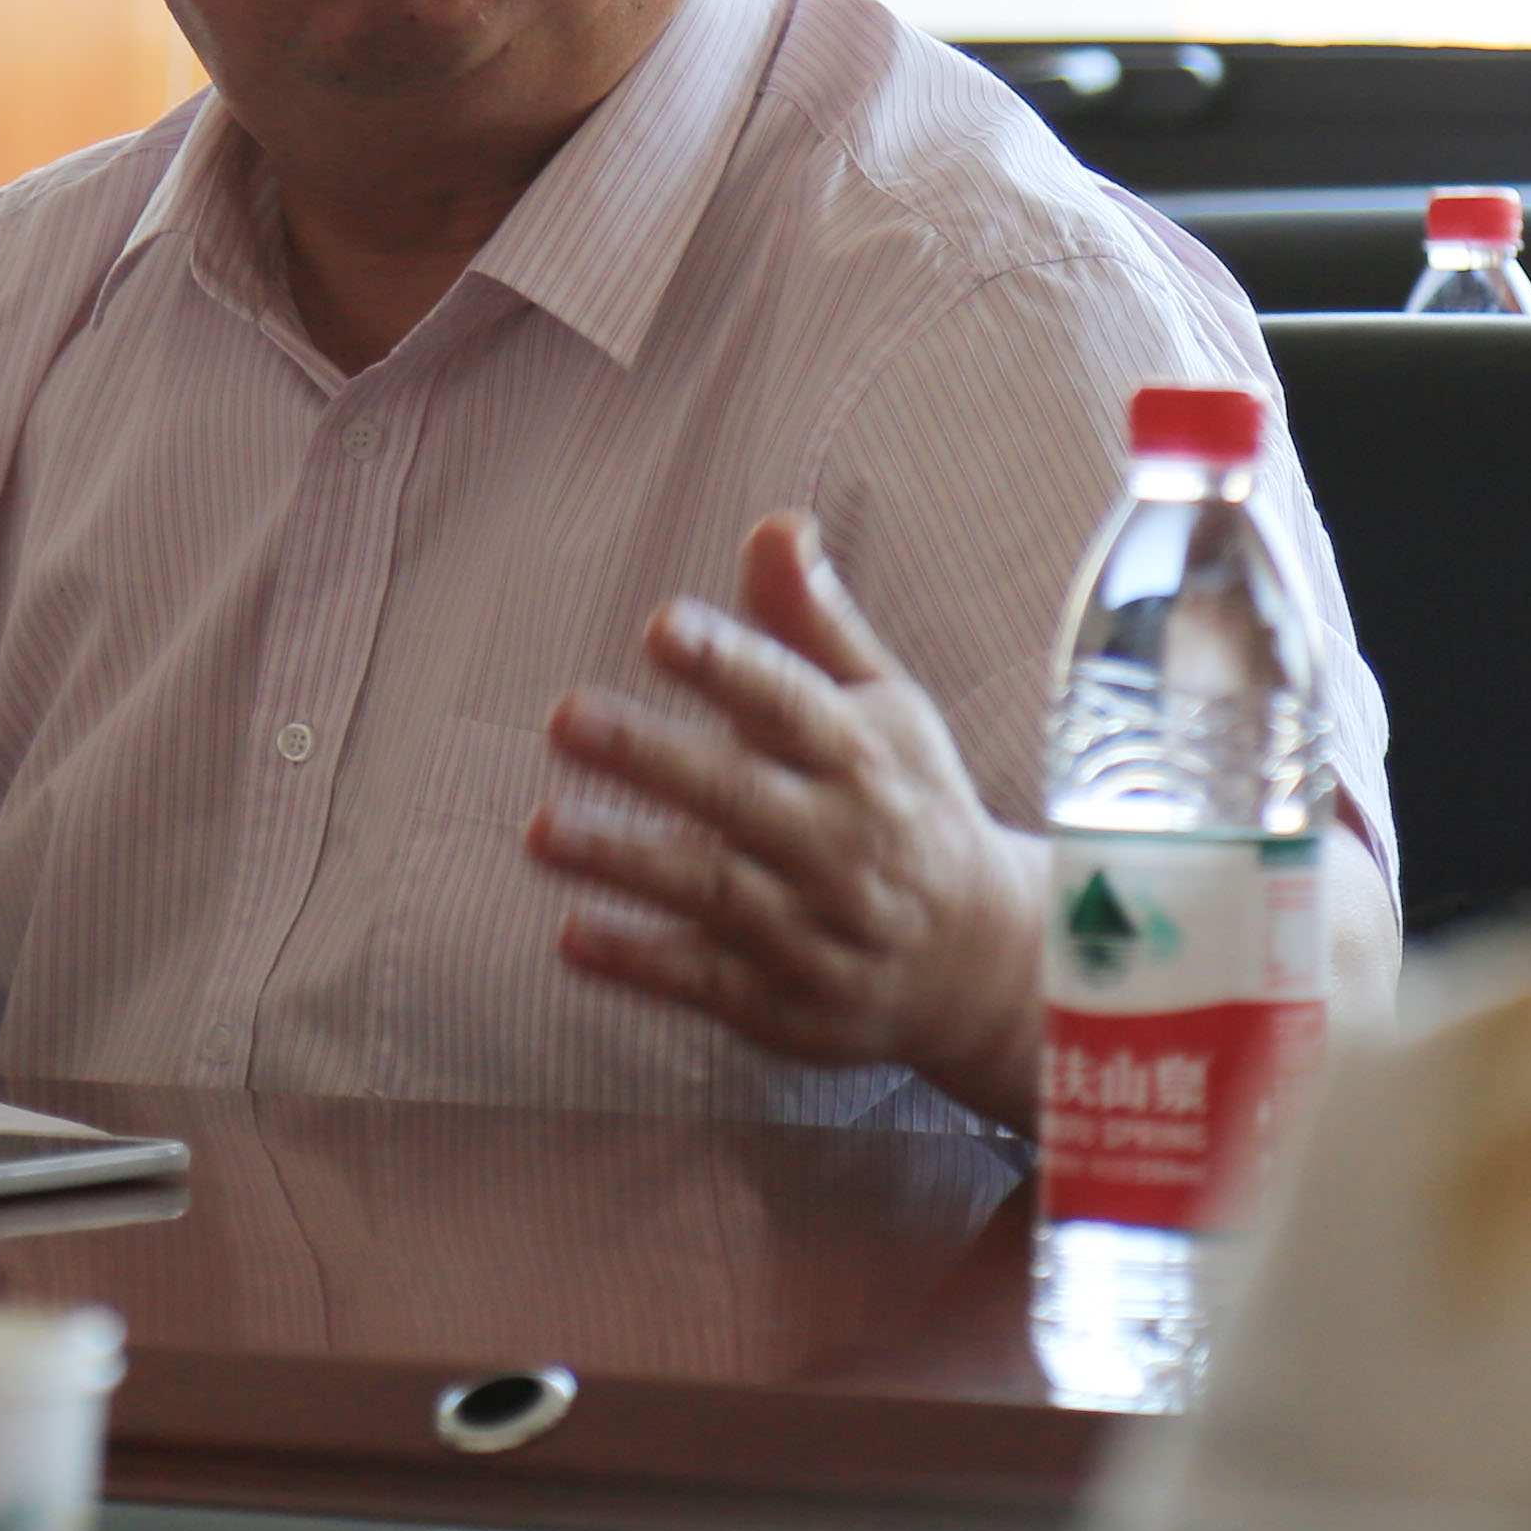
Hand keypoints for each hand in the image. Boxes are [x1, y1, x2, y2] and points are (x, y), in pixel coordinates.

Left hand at [532, 514, 1042, 1125]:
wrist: (988, 963)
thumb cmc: (910, 805)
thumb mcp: (886, 707)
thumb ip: (814, 623)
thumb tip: (775, 524)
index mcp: (865, 754)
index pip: (790, 702)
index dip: (726, 664)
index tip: (658, 627)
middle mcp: (844, 842)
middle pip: (741, 796)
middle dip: (653, 758)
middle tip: (563, 719)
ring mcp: (819, 932)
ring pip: (716, 892)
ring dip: (628, 862)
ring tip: (543, 831)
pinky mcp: (790, 1006)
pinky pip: (711, 982)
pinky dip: (644, 962)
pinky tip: (574, 936)